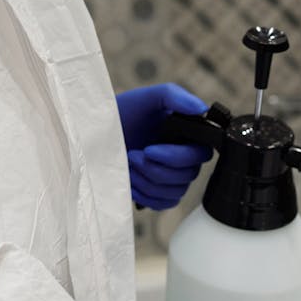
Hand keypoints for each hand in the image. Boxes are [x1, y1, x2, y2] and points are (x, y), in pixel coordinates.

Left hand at [116, 83, 213, 209]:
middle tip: (132, 155)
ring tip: (128, 165)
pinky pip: (164, 203)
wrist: (97, 133)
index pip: (201, 154)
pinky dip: (145, 195)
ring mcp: (174, 179)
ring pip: (176, 191)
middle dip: (155, 168)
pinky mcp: (160, 194)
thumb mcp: (148, 98)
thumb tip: (202, 109)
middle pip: (188, 176)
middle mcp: (185, 159)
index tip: (149, 150)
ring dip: (147, 181)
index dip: (177, 157)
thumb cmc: (123, 113)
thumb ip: (175, 96)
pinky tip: (131, 181)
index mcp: (188, 137)